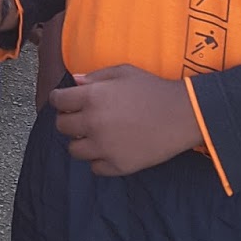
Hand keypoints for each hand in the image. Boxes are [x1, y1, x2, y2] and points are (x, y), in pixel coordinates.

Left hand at [50, 66, 202, 175]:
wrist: (182, 115)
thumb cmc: (153, 89)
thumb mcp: (123, 72)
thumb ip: (95, 76)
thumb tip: (74, 82)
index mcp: (92, 97)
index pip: (58, 101)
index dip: (59, 99)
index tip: (64, 101)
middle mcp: (93, 123)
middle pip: (62, 127)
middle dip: (68, 120)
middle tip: (81, 118)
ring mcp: (104, 147)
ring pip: (74, 150)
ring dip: (80, 142)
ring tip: (95, 135)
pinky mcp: (118, 165)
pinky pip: (95, 168)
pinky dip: (98, 160)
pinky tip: (109, 149)